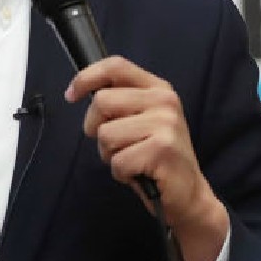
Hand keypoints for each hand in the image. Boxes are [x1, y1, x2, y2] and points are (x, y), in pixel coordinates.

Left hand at [67, 54, 228, 260]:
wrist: (188, 194)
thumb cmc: (155, 157)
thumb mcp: (140, 121)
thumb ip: (118, 102)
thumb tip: (77, 91)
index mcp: (158, 89)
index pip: (116, 66)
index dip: (87, 78)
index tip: (71, 95)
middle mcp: (164, 101)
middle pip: (102, 102)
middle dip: (96, 128)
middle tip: (116, 145)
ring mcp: (166, 124)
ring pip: (105, 134)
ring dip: (110, 154)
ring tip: (133, 159)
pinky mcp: (162, 149)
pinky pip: (117, 160)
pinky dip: (120, 173)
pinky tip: (139, 173)